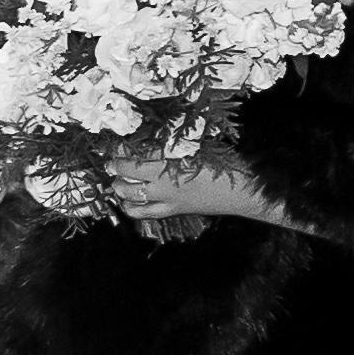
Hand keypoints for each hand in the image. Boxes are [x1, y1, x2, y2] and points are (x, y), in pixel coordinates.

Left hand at [104, 151, 268, 231]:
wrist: (243, 189)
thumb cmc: (225, 162)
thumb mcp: (199, 146)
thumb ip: (172, 145)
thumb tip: (148, 141)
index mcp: (172, 158)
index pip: (136, 151)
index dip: (120, 148)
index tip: (113, 145)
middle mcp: (164, 179)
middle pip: (127, 171)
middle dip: (114, 166)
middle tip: (110, 162)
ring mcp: (167, 197)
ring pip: (130, 193)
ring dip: (119, 186)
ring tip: (116, 180)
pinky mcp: (172, 210)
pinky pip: (143, 213)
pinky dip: (130, 207)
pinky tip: (126, 202)